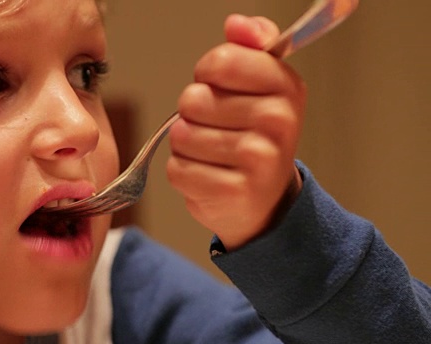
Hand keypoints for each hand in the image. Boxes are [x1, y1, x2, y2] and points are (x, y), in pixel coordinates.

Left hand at [167, 14, 305, 249]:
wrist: (265, 200)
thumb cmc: (254, 135)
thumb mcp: (262, 85)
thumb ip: (250, 47)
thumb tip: (236, 23)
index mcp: (286, 86)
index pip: (220, 61)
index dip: (207, 73)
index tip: (220, 87)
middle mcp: (278, 121)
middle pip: (193, 99)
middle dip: (195, 114)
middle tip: (219, 128)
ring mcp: (258, 160)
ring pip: (181, 135)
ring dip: (188, 145)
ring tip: (214, 154)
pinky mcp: (233, 193)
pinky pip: (178, 170)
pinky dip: (185, 173)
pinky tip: (209, 176)